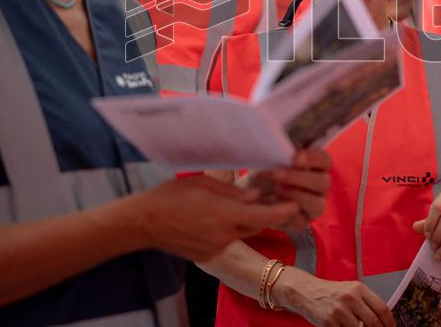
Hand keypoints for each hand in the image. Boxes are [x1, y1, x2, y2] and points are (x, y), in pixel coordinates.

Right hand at [134, 175, 298, 261]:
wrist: (144, 222)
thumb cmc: (172, 196)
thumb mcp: (204, 184)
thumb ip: (234, 192)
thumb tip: (256, 196)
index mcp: (224, 214)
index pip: (265, 214)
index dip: (284, 210)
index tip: (295, 203)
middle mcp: (223, 234)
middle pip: (256, 225)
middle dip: (265, 213)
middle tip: (270, 197)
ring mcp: (215, 248)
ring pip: (242, 233)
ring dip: (247, 221)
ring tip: (240, 205)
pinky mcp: (207, 255)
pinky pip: (227, 241)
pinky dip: (229, 230)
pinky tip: (216, 218)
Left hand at [243, 150, 331, 231]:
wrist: (250, 192)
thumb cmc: (265, 170)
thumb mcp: (272, 156)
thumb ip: (283, 147)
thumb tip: (284, 138)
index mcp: (316, 167)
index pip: (325, 160)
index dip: (314, 158)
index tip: (294, 158)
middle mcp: (319, 187)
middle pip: (323, 182)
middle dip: (300, 178)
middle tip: (277, 174)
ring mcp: (313, 206)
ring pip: (318, 204)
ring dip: (296, 196)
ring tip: (276, 190)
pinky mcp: (301, 223)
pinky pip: (302, 222)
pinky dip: (288, 214)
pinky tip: (275, 205)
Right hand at [275, 267, 394, 326]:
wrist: (305, 291)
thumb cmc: (330, 292)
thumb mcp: (350, 290)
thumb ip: (366, 302)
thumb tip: (383, 320)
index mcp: (358, 288)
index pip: (382, 308)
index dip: (389, 323)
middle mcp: (350, 298)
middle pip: (374, 322)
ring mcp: (339, 311)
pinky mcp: (329, 323)